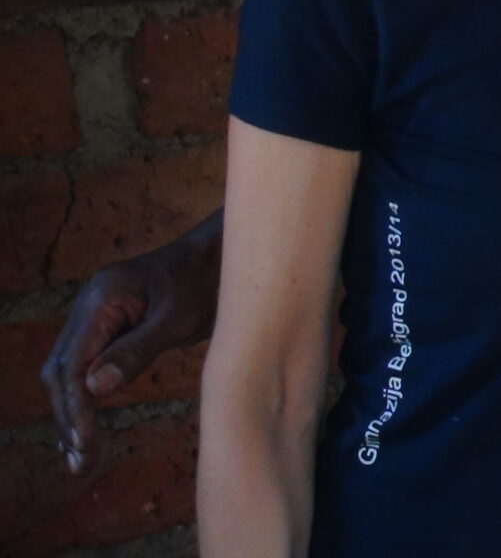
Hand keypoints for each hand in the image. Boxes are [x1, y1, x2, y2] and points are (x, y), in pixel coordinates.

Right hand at [39, 211, 222, 472]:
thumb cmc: (205, 283)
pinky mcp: (107, 329)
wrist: (222, 258)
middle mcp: (89, 307)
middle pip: (60, 371)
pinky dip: (81, 400)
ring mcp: (95, 317)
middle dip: (67, 417)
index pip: (72, 362)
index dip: (74, 405)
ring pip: (66, 373)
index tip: (84, 442)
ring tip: (80, 459)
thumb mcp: (178, 318)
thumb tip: (94, 389)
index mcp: (101, 299)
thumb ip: (137, 350)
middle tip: (80, 461)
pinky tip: (83, 433)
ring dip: (70, 414)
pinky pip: (83, 368)